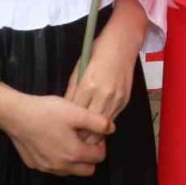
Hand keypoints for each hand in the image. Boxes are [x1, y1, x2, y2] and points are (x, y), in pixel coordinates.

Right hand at [0, 90, 112, 176]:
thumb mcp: (77, 112)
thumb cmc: (47, 112)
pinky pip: (53, 167)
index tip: (95, 133)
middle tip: (84, 138)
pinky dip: (58, 159)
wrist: (16, 114)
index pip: (99, 158)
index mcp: (74, 154)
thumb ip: (98, 122)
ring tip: (69, 139)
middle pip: (86, 170)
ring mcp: (46, 168)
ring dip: (74, 160)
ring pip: (69, 171)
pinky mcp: (34, 164)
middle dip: (90, 156)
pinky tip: (53, 141)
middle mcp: (61, 166)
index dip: (101, 145)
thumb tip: (112, 129)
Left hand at [65, 0, 147, 143]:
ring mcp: (116, 99)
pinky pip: (112, 119)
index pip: (75, 114)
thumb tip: (66, 109)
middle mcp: (103, 95)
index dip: (68, 125)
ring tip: (82, 138)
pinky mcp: (124, 100)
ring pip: (102, 128)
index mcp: (88, 85)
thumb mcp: (79, 69)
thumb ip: (73, 90)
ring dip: (92, 134)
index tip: (61, 132)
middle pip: (89, 126)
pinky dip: (103, 125)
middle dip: (80, 136)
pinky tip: (96, 127)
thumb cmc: (97, 52)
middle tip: (70, 141)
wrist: (123, 43)